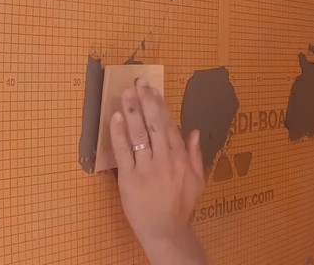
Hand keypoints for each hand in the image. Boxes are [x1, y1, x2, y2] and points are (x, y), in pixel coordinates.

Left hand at [111, 77, 208, 264]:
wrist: (166, 230)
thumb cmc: (181, 206)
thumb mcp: (198, 180)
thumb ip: (195, 154)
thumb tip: (192, 130)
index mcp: (181, 158)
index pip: (169, 125)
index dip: (161, 106)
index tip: (154, 90)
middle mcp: (165, 159)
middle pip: (154, 124)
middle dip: (146, 101)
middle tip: (138, 82)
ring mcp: (146, 168)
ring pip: (139, 134)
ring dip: (132, 111)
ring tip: (125, 94)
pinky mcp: (129, 178)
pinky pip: (123, 152)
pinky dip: (119, 133)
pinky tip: (116, 118)